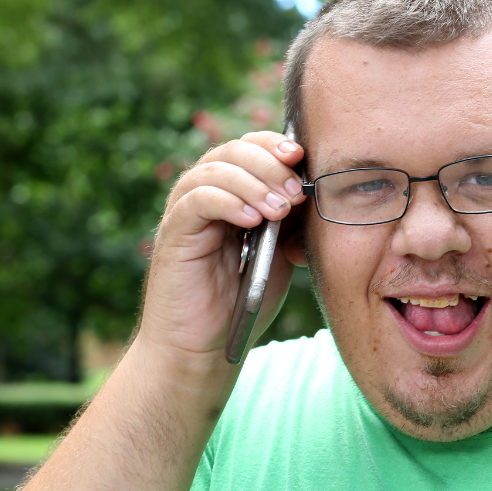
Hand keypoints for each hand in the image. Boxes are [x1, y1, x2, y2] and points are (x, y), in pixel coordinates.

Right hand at [135, 131, 306, 362]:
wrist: (206, 346)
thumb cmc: (243, 299)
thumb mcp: (281, 252)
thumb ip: (293, 220)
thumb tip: (318, 188)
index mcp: (233, 191)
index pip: (251, 146)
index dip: (275, 144)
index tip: (302, 157)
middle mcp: (205, 192)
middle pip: (233, 151)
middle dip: (270, 165)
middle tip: (295, 192)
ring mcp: (186, 211)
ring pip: (214, 170)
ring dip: (253, 184)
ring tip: (278, 210)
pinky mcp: (173, 233)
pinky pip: (196, 201)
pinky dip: (226, 202)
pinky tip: (251, 221)